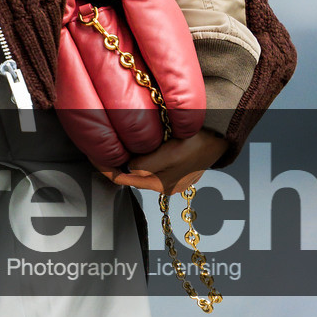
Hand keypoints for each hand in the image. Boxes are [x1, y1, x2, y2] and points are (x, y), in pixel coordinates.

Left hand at [102, 126, 225, 198]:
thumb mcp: (171, 154)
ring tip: (119, 135)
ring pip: (139, 162)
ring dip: (129, 151)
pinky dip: (143, 146)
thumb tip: (128, 168)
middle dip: (116, 158)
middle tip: (101, 140)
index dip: (105, 167)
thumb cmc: (201, 142)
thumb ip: (147, 166)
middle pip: (130, 172)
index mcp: (161, 185)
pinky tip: (142, 134)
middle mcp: (164, 182)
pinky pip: (151, 155)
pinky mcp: (175, 159)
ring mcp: (170, 171)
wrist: (223, 131)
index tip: (92, 153)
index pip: (123, 179)